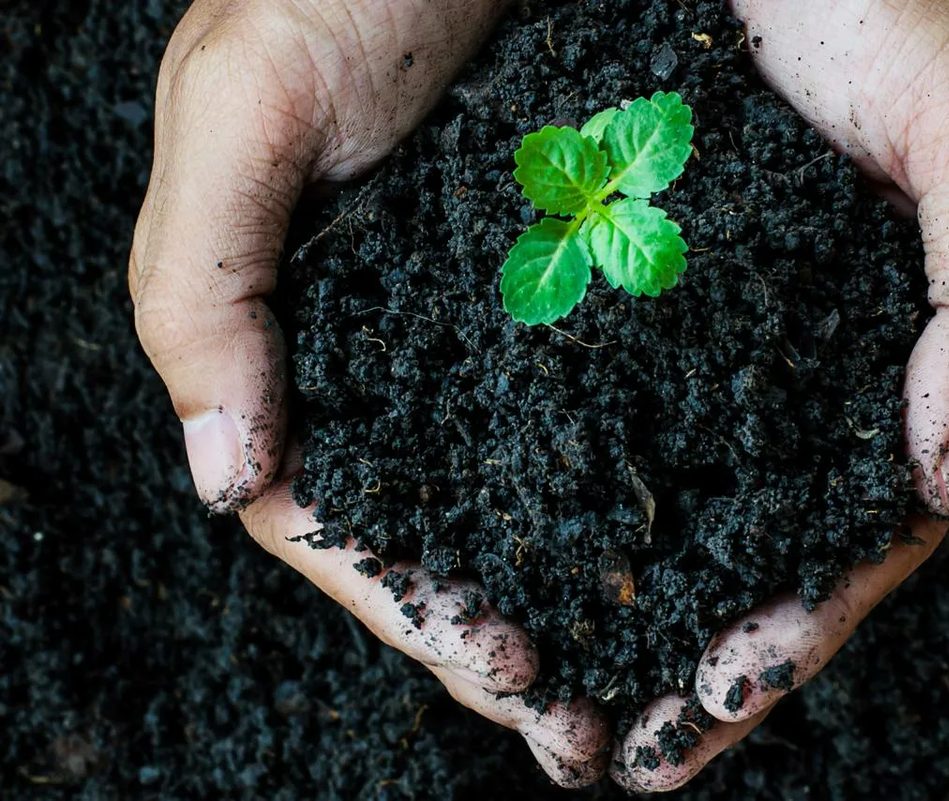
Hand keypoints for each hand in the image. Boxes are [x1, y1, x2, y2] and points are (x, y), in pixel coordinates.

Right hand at [127, 0, 607, 785]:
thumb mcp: (240, 104)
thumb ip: (203, 286)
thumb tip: (221, 478)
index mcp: (296, 334)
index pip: (338, 512)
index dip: (409, 605)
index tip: (505, 676)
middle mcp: (388, 348)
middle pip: (438, 525)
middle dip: (502, 636)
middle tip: (585, 728)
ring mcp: (482, 323)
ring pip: (515, 487)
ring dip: (570, 586)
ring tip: (641, 678)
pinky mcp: (565, 277)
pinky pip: (592, 404)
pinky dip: (620, 482)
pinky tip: (679, 540)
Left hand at [612, 0, 948, 789]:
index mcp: (882, 355)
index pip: (854, 530)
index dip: (798, 623)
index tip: (720, 701)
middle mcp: (785, 365)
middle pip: (742, 541)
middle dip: (688, 658)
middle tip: (621, 757)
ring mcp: (700, 335)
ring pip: (660, 500)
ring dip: (609, 604)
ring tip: (552, 701)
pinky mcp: (617, 289)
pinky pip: (580, 410)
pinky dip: (549, 495)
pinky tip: (503, 555)